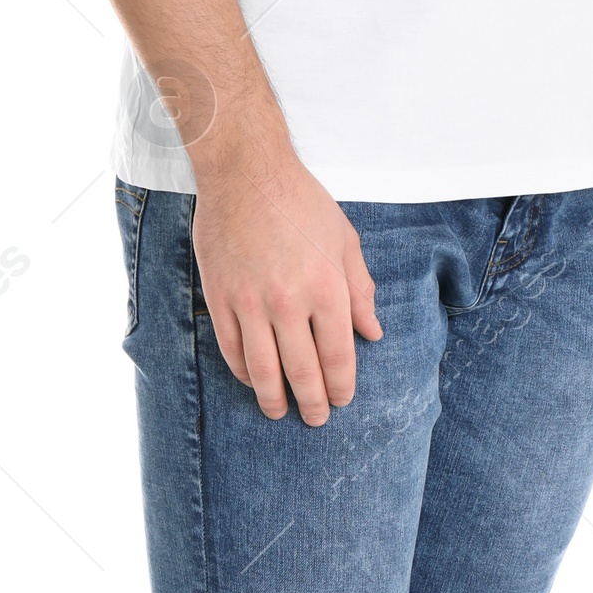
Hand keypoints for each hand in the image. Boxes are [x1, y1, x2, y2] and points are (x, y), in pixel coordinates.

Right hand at [191, 142, 380, 422]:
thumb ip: (360, 291)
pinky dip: (243, 372)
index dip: (341, 387)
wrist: (245, 172)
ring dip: (273, 399)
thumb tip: (372, 333)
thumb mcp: (344, 241)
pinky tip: (253, 380)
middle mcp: (289, 302)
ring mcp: (250, 303)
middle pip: (302, 372)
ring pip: (262, 370)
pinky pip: (232, 349)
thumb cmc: (301, 202)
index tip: (342, 400)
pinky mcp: (220, 298)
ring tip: (280, 412)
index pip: (338, 357)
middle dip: (312, 403)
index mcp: (327, 288)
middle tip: (315, 419)